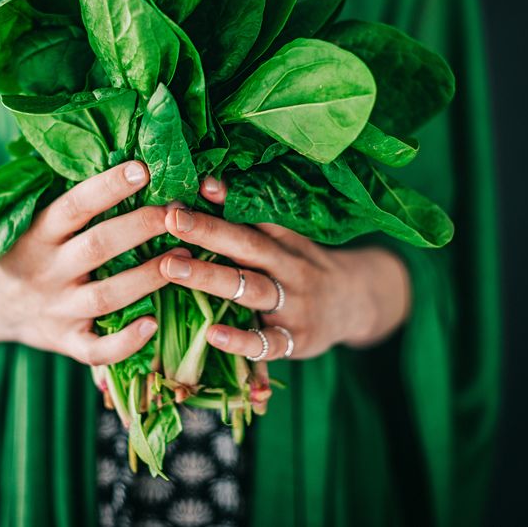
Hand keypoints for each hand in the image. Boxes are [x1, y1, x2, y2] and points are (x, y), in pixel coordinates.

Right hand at [0, 161, 183, 364]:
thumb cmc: (28, 251)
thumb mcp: (35, 221)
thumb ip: (74, 202)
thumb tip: (126, 152)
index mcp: (37, 233)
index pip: (74, 205)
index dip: (108, 187)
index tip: (143, 168)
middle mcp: (47, 270)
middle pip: (98, 247)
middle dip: (142, 227)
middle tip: (180, 212)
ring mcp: (56, 309)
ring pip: (107, 296)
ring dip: (149, 277)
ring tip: (187, 258)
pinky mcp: (65, 343)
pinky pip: (97, 350)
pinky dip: (126, 341)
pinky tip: (154, 324)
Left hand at [157, 177, 410, 360]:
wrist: (356, 305)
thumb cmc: (302, 268)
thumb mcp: (285, 241)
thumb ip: (249, 220)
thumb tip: (205, 184)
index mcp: (286, 241)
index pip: (256, 216)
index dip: (227, 200)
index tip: (197, 184)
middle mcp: (290, 268)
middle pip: (248, 246)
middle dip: (208, 231)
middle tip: (171, 219)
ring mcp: (294, 305)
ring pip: (251, 289)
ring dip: (210, 277)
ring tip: (171, 267)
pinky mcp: (295, 341)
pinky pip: (267, 343)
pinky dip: (240, 340)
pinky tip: (211, 334)